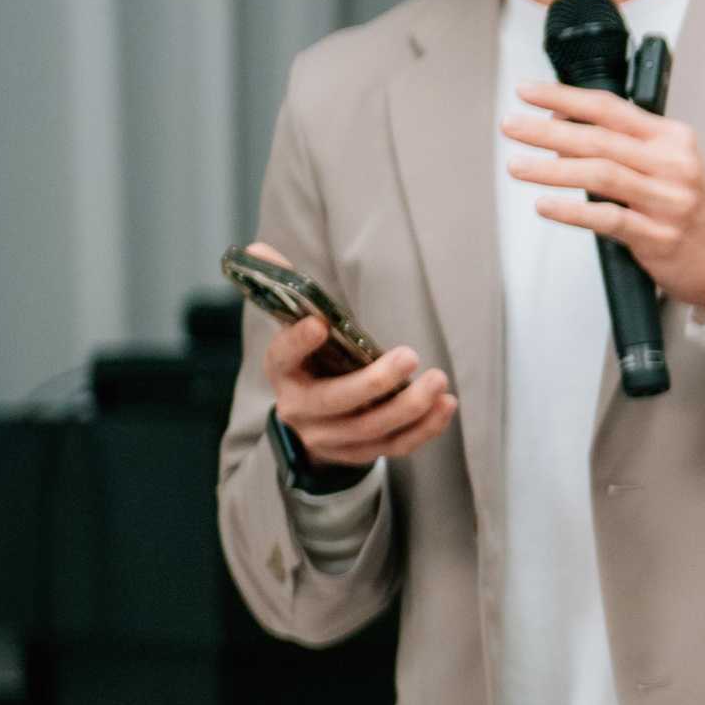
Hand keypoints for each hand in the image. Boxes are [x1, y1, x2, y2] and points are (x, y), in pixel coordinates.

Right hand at [269, 308, 453, 467]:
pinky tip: (446, 405)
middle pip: (335, 401)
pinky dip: (424, 429)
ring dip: (409, 407)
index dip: (297, 342)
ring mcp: (331, 438)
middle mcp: (300, 410)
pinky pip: (395, 446)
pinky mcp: (360, 454)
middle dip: (374, 381)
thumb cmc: (311, 364)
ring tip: (437, 380)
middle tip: (410, 356)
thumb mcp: (295, 331)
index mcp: (283, 372)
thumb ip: (285, 290)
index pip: (281, 357)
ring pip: (371, 428)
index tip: (319, 324)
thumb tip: (258, 250)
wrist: (310, 424)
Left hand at [508, 81, 704, 313]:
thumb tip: (561, 128)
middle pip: (600, 139)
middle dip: (547, 131)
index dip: (564, 97)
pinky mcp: (658, 236)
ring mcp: (667, 201)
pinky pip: (608, 219)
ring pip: (601, 174)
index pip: (611, 108)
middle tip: (513, 127)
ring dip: (552, 169)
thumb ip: (621, 146)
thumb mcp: (667, 165)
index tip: (529, 93)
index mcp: (672, 140)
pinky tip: (547, 205)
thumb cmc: (691, 211)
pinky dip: (573, 211)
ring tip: (518, 166)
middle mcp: (673, 165)